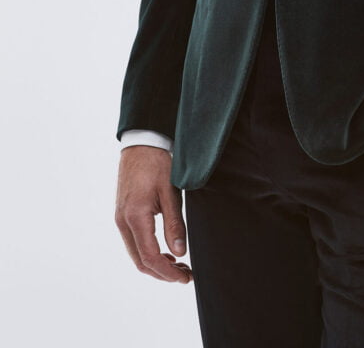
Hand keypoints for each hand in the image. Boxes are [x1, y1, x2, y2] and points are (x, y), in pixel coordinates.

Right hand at [115, 145, 192, 282]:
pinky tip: (165, 250)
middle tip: (186, 274)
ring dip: (156, 264)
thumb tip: (180, 253)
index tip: (186, 277)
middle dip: (163, 273)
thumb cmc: (158, 163)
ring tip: (179, 264)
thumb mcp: (171, 193)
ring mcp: (120, 218)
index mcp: (135, 217)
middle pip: (140, 261)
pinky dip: (148, 252)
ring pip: (136, 254)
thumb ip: (174, 224)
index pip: (150, 258)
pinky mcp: (122, 214)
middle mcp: (123, 222)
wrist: (142, 143)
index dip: (168, 272)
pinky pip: (133, 242)